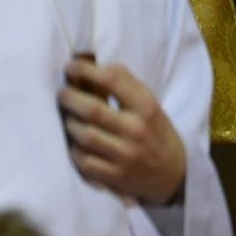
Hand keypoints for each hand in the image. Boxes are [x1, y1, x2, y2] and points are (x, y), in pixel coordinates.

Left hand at [58, 60, 185, 203]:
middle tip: (63, 94)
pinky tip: (77, 144)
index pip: (112, 79)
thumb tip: (83, 59)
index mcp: (147, 106)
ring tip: (69, 118)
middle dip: (69, 97)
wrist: (173, 175)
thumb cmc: (152, 131)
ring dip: (70, 123)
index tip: (71, 67)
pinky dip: (75, 150)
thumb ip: (120, 84)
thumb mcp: (146, 104)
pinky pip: (83, 160)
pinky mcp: (116, 177)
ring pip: (84, 135)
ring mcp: (126, 155)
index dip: (85, 69)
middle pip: (92, 109)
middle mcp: (137, 130)